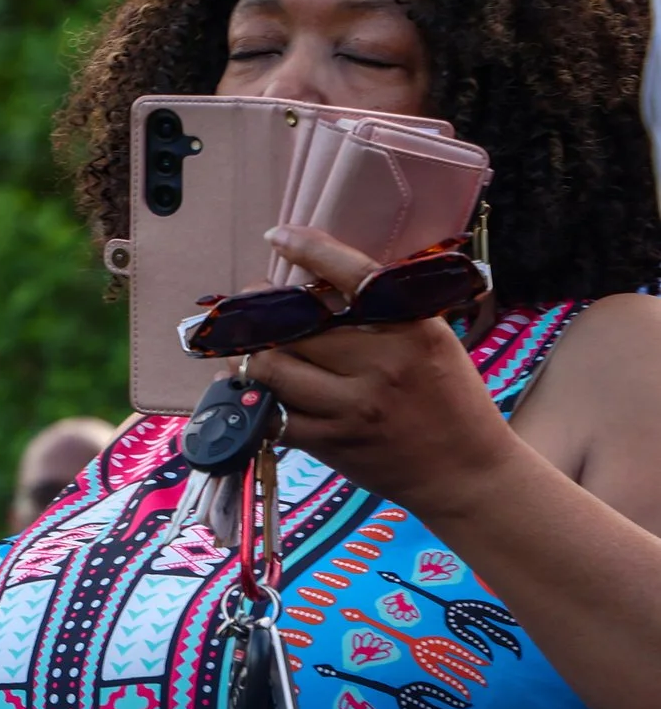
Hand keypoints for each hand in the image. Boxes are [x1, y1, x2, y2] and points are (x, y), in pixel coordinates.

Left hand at [244, 225, 519, 518]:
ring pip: (271, 370)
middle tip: (249, 302)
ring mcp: (350, 408)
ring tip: (244, 345)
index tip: (278, 237)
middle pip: (294, 326)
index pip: (353, 275)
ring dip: (246, 355)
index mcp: (412, 330)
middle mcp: (379, 366)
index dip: (310, 250)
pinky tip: (252, 386)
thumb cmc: (449, 398)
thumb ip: (385, 313)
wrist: (464, 471)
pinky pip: (271, 414)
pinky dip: (254, 398)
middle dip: (259, 310)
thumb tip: (319, 282)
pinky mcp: (329, 443)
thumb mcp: (432, 341)